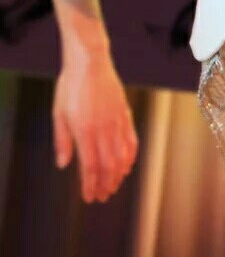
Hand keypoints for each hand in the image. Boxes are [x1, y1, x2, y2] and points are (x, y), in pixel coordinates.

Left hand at [53, 51, 137, 203]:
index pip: (90, 166)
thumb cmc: (71, 85)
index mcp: (85, 130)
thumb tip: (64, 164)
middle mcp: (103, 128)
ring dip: (119, 173)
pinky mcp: (124, 112)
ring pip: (122, 155)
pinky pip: (131, 139)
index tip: (90, 197)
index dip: (90, 185)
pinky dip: (131, 155)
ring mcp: (116, 120)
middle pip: (108, 165)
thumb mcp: (59, 113)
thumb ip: (62, 141)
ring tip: (114, 184)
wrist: (90, 61)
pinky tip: (128, 163)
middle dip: (106, 184)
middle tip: (103, 196)